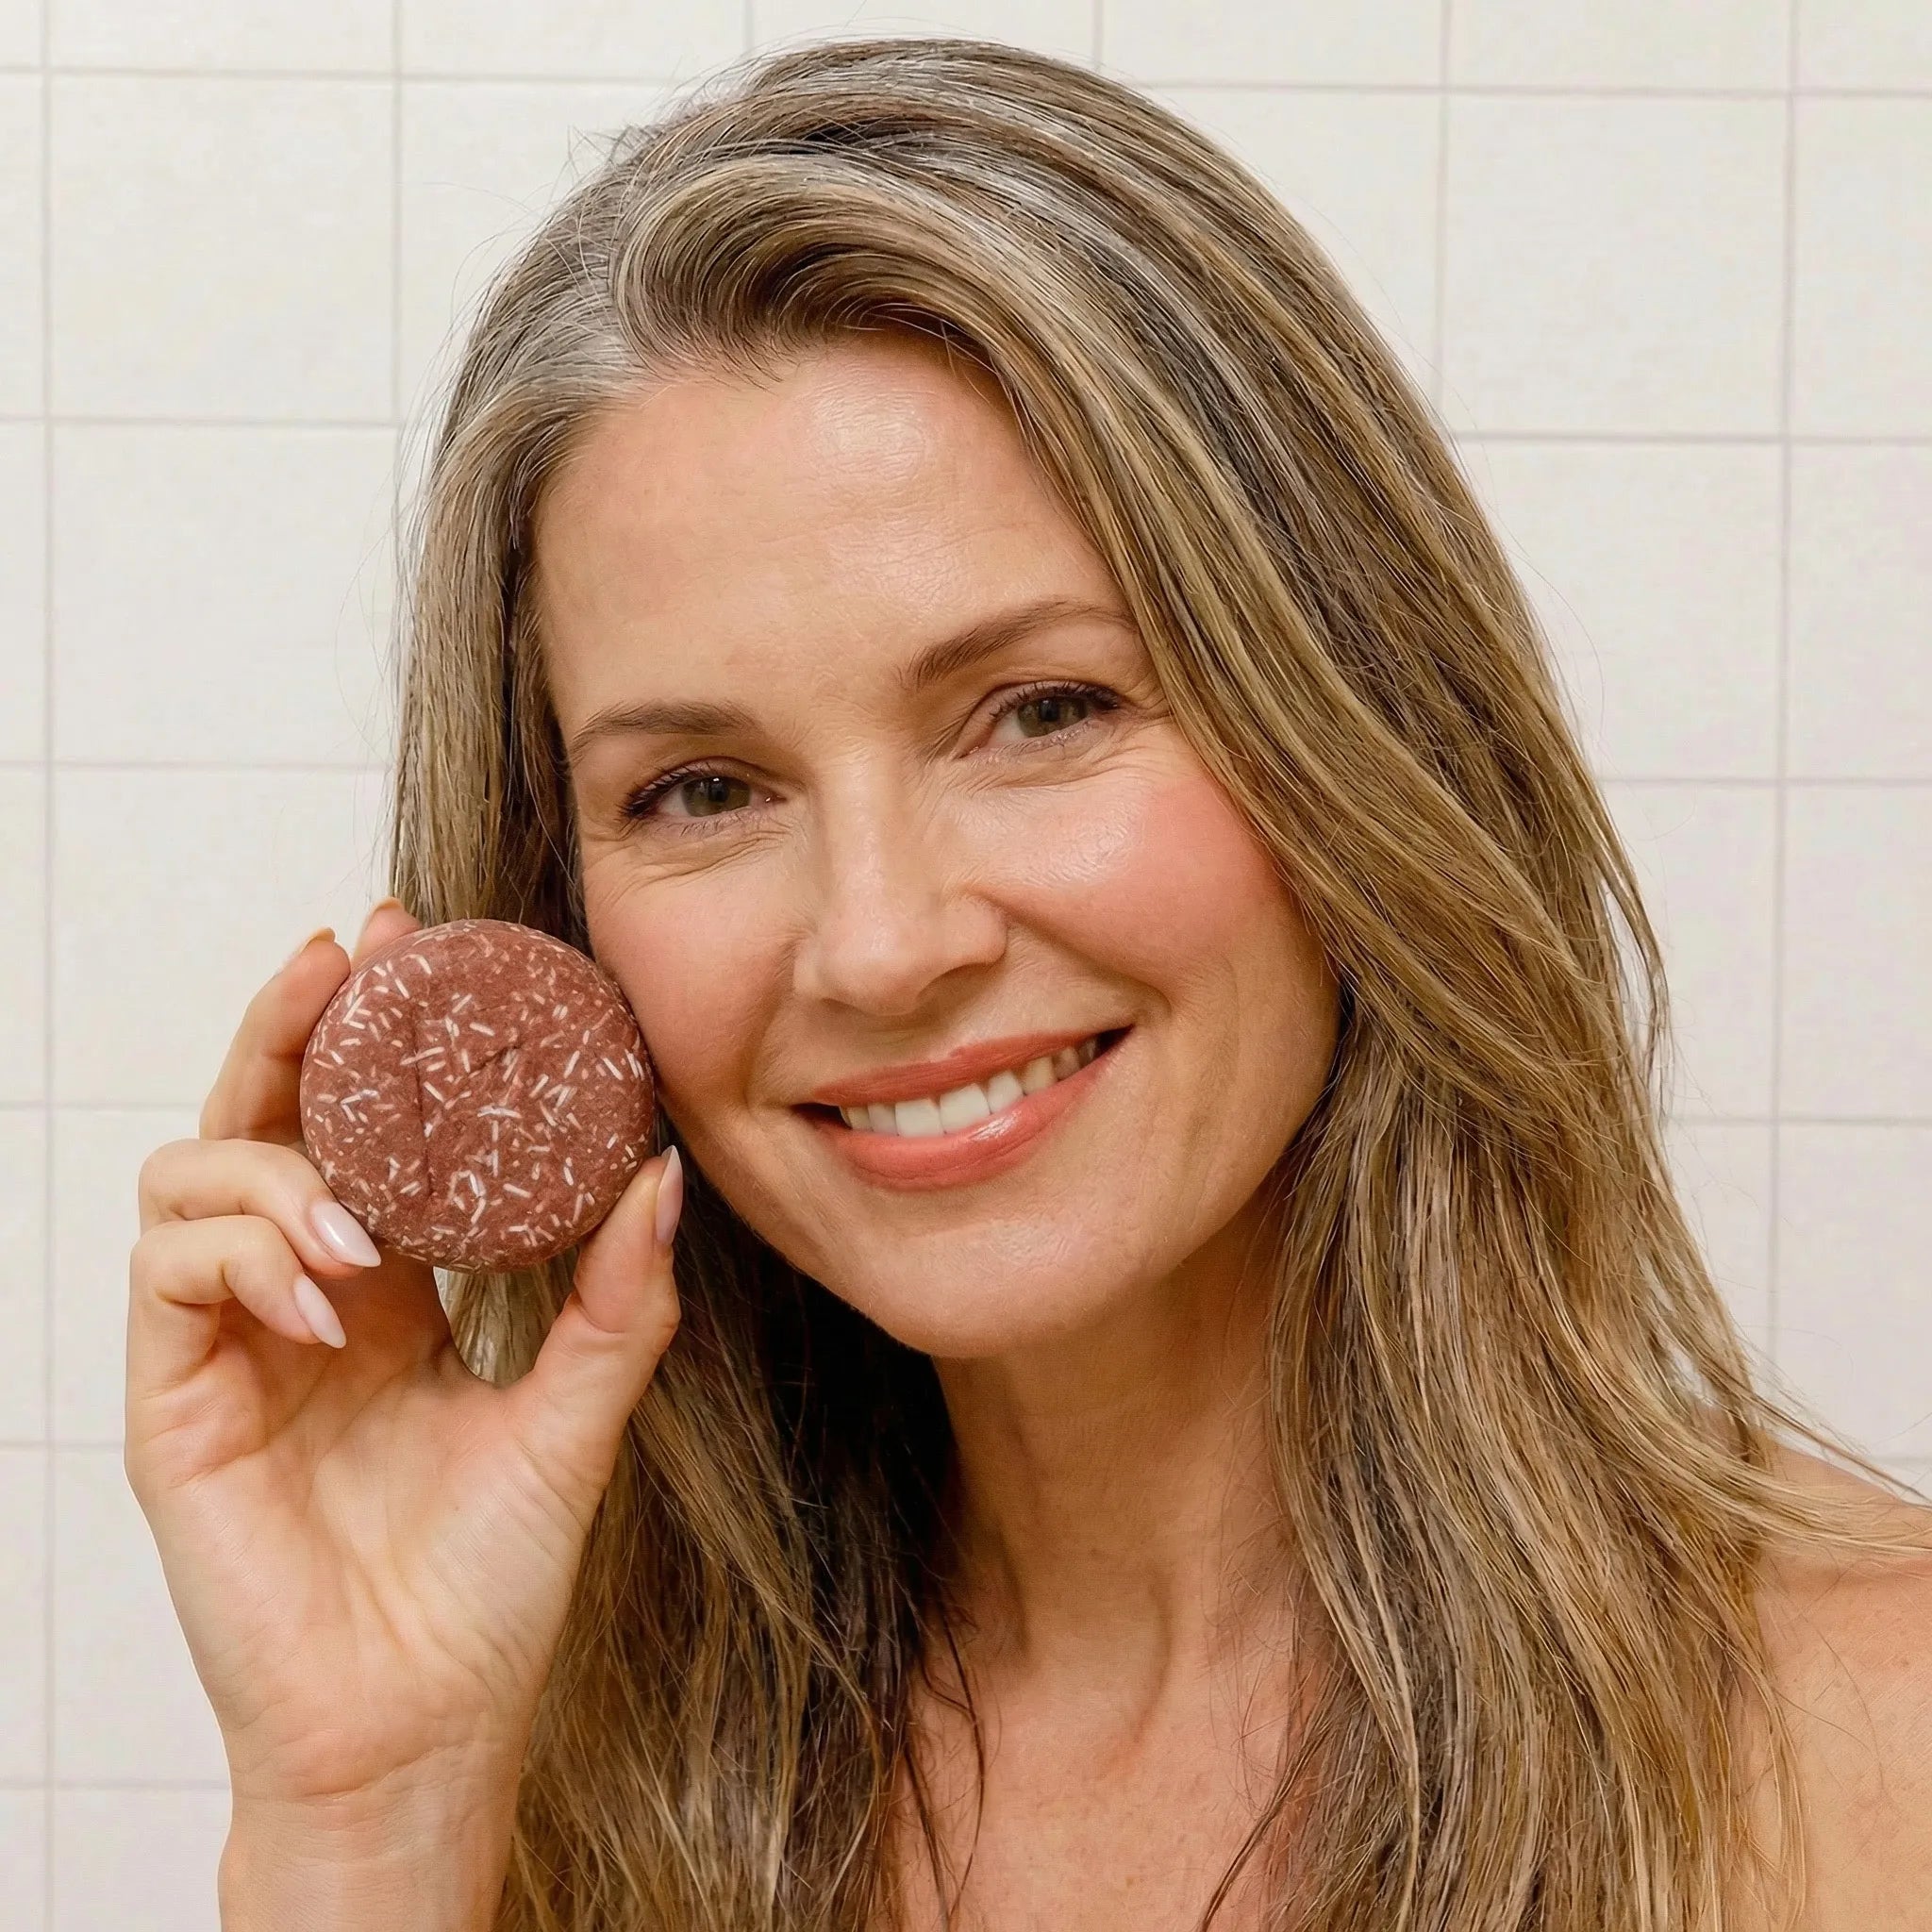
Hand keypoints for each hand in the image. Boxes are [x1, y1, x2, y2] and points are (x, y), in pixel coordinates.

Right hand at [125, 899, 682, 1817]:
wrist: (424, 1726)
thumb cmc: (490, 1585)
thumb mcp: (575, 1417)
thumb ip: (615, 1300)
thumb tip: (661, 1172)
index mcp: (391, 1290)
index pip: (361, 1129)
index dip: (378, 1035)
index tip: (418, 943)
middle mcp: (302, 1298)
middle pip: (261, 1118)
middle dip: (293, 1027)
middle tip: (346, 955)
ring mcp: (230, 1344)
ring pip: (191, 1177)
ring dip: (273, 1166)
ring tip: (358, 1227)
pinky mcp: (176, 1403)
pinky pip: (170, 1278)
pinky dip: (239, 1254)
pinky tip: (323, 1293)